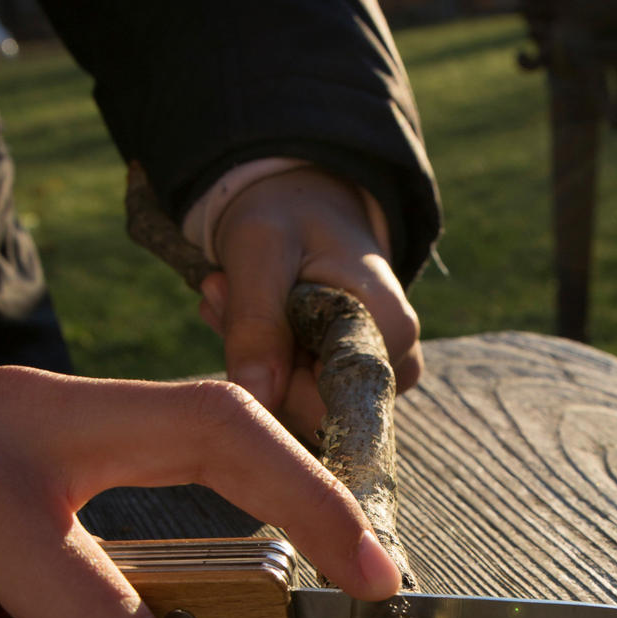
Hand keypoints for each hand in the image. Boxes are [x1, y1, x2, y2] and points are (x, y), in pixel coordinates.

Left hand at [196, 166, 421, 439]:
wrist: (305, 207)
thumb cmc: (289, 216)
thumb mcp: (260, 251)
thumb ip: (256, 323)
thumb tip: (256, 400)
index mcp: (389, 330)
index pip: (324, 405)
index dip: (267, 376)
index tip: (228, 302)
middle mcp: (396, 365)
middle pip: (308, 410)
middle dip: (253, 359)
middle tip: (220, 290)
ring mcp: (375, 380)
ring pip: (294, 406)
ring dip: (250, 357)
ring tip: (232, 293)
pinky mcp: (349, 385)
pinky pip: (293, 398)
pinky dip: (259, 362)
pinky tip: (247, 315)